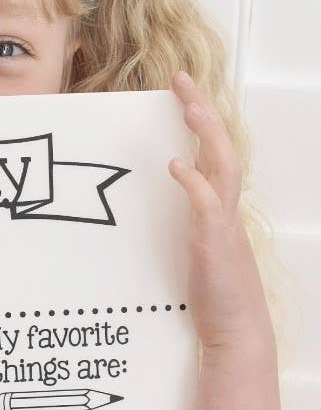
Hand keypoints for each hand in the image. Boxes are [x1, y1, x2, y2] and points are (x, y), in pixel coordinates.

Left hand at [168, 71, 272, 351]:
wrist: (235, 330)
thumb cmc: (215, 291)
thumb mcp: (199, 246)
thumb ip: (189, 217)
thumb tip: (174, 190)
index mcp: (220, 206)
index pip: (213, 151)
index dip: (202, 120)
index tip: (183, 91)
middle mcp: (226, 208)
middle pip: (222, 147)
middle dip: (204, 112)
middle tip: (183, 80)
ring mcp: (223, 224)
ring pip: (222, 167)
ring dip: (206, 135)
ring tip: (189, 106)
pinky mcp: (214, 244)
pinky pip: (207, 206)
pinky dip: (194, 183)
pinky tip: (177, 165)